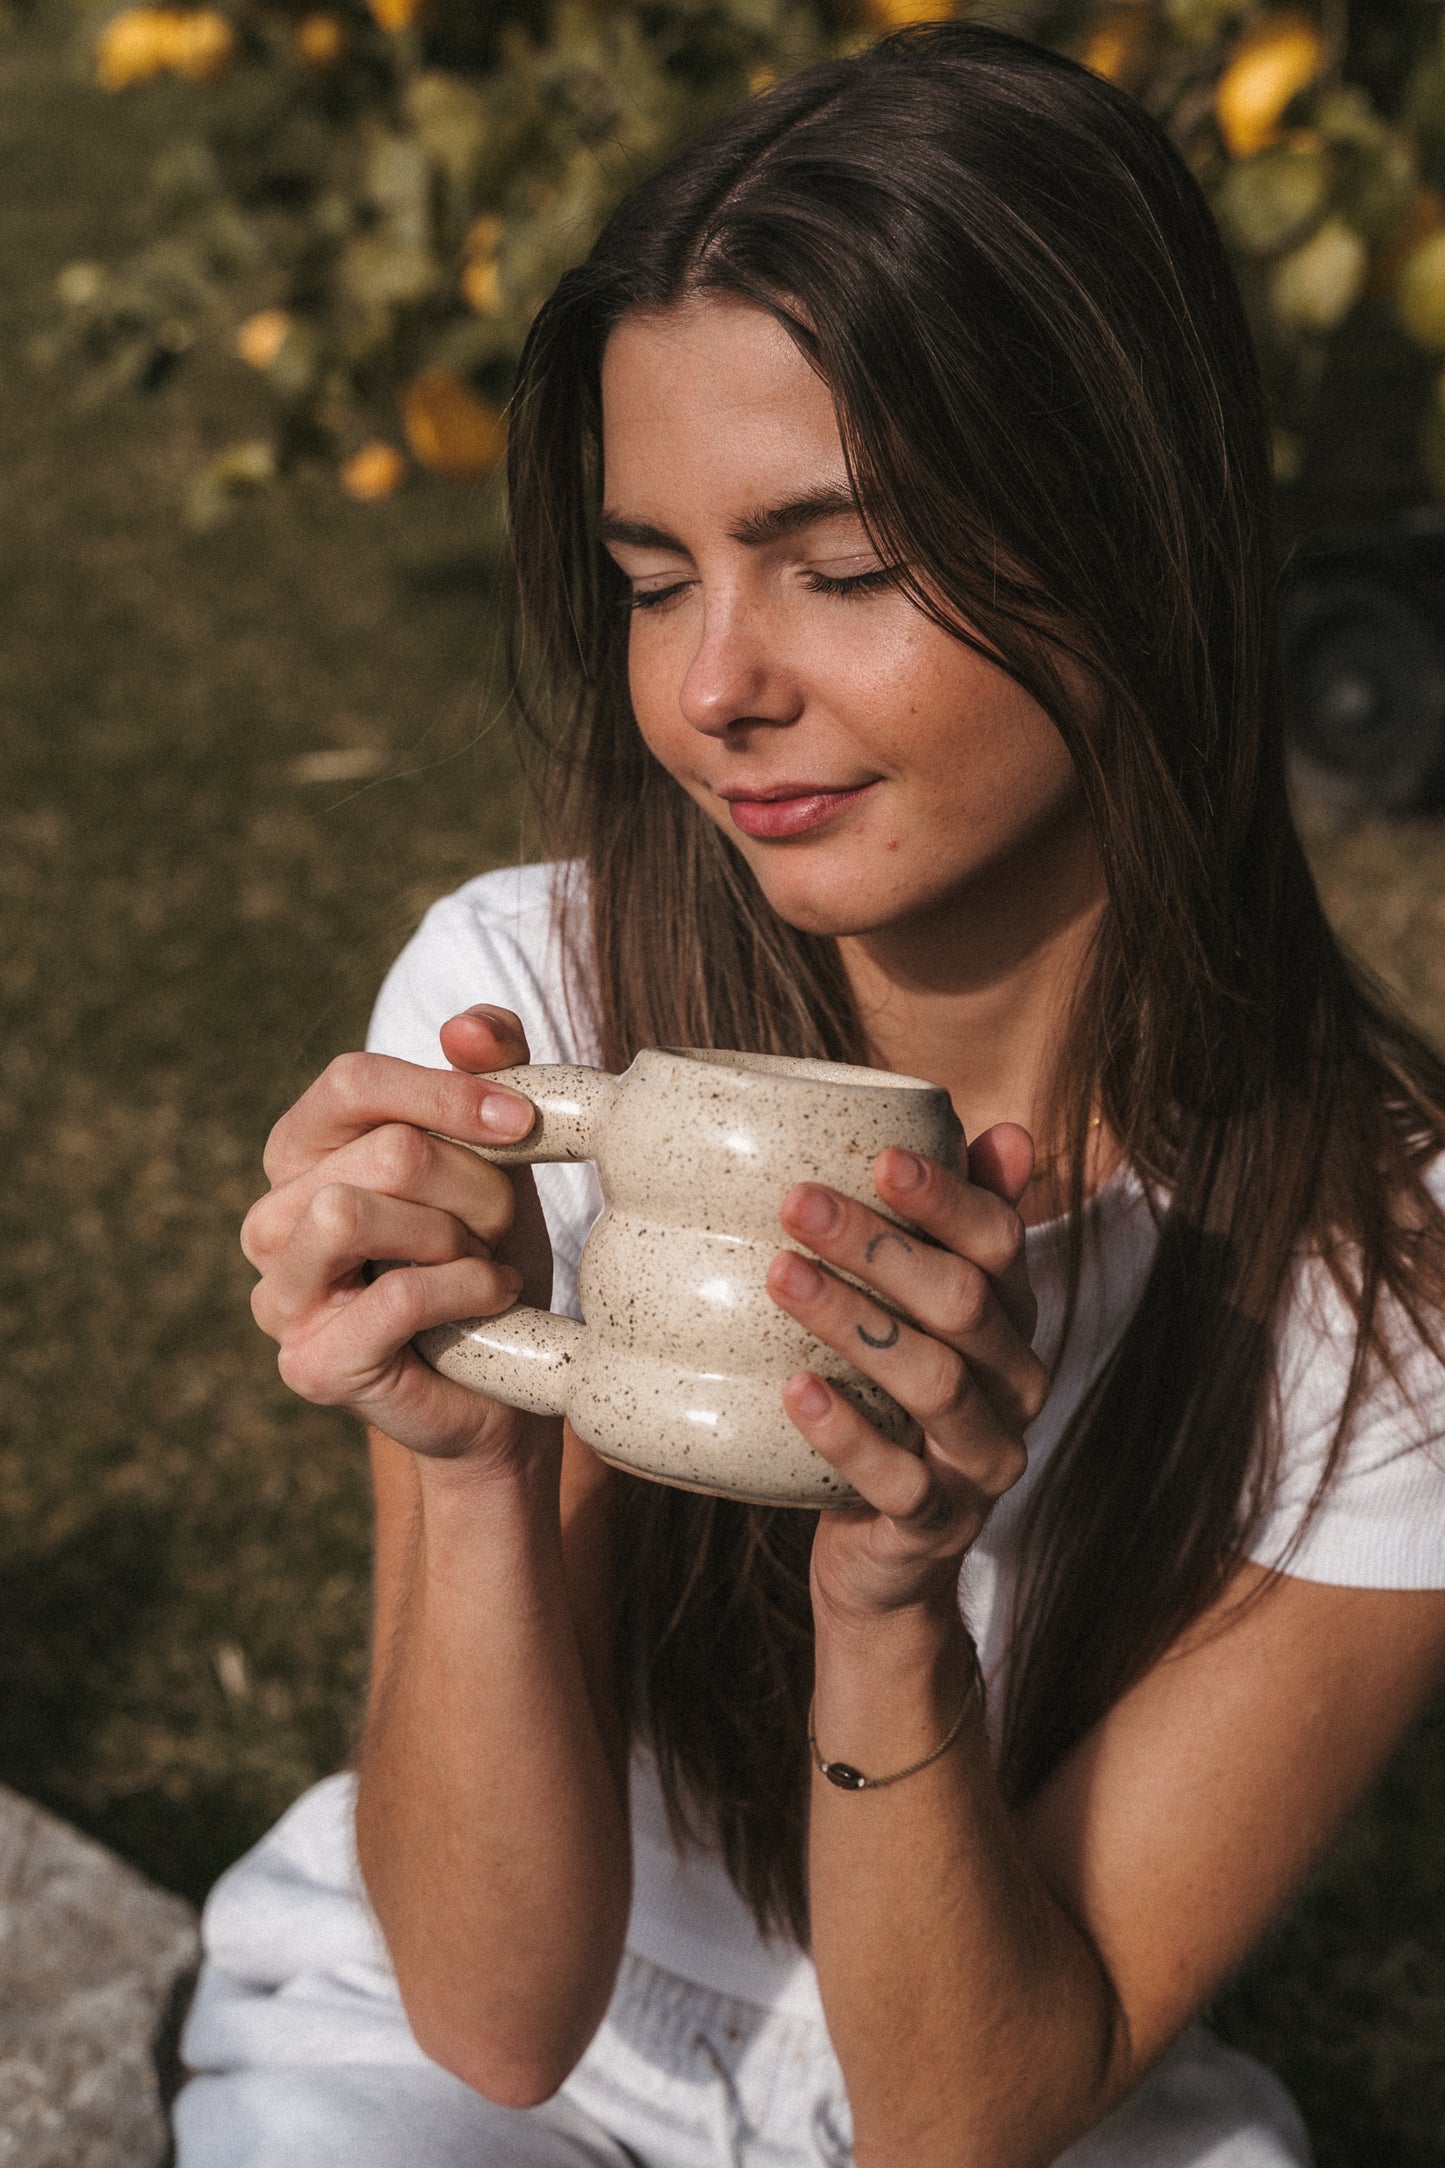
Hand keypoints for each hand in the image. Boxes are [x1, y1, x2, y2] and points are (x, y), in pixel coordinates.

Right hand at [243, 1007, 551, 1462]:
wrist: (507, 1387)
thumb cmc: (489, 1256)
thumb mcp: (497, 1154)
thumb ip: (487, 1071)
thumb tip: (469, 1026)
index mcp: (303, 1154)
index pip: (350, 1082)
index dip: (444, 1091)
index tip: (522, 1121)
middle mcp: (271, 1220)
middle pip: (382, 1151)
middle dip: (474, 1183)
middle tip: (502, 1224)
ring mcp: (280, 1297)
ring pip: (355, 1211)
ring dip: (454, 1234)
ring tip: (485, 1262)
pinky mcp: (312, 1364)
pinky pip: (394, 1295)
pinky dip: (464, 1289)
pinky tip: (490, 1300)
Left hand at [765, 1125, 1045, 1621]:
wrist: (891, 1563)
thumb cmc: (892, 1410)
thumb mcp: (923, 1319)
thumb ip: (953, 1229)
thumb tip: (1004, 1129)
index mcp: (1013, 1320)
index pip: (1000, 1242)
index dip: (947, 1197)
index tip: (879, 1156)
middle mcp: (1015, 1385)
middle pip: (962, 1302)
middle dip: (880, 1246)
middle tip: (796, 1202)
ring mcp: (982, 1461)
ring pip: (934, 1381)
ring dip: (852, 1321)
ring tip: (780, 1275)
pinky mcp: (937, 1525)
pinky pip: (897, 1478)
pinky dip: (845, 1432)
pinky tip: (793, 1390)